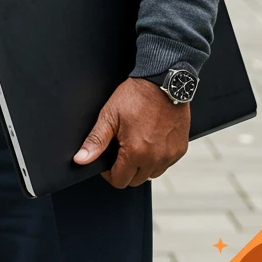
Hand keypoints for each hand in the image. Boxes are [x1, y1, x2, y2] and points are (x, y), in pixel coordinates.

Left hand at [73, 77, 189, 187]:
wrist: (162, 81)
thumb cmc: (136, 96)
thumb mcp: (110, 115)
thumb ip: (96, 140)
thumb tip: (81, 159)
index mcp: (135, 152)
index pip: (119, 181)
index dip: (109, 173)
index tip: (108, 160)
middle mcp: (155, 158)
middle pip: (135, 180)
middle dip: (125, 169)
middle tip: (122, 148)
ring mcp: (170, 155)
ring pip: (152, 174)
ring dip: (142, 166)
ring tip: (137, 144)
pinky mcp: (180, 149)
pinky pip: (166, 164)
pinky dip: (158, 158)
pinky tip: (152, 141)